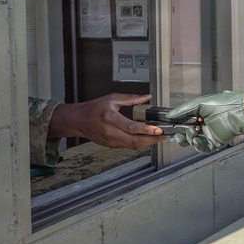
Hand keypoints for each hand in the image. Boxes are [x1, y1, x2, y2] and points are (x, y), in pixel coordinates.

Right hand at [48, 93, 165, 149]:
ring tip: (159, 137)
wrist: (79, 121)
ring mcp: (110, 141)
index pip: (131, 127)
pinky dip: (140, 144)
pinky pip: (128, 147)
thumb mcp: (112, 98)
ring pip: (132, 146)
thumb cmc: (94, 109)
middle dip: (152, 140)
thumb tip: (146, 97)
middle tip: (163, 135)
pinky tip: (147, 139)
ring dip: (147, 143)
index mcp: (110, 118)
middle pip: (134, 141)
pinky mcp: (111, 146)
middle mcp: (110, 132)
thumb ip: (131, 98)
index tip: (158, 129)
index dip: (146, 130)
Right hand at [166, 91, 243, 153]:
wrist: (239, 112)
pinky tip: (197, 139)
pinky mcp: (215, 143)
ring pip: (193, 142)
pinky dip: (197, 145)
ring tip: (192, 132)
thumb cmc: (223, 104)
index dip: (178, 125)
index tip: (171, 125)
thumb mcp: (200, 103)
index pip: (184, 123)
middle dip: (181, 135)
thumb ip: (184, 110)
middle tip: (179, 132)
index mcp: (199, 116)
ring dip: (189, 139)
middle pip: (187, 135)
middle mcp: (203, 126)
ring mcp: (209, 135)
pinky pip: (203, 148)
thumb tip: (171, 115)